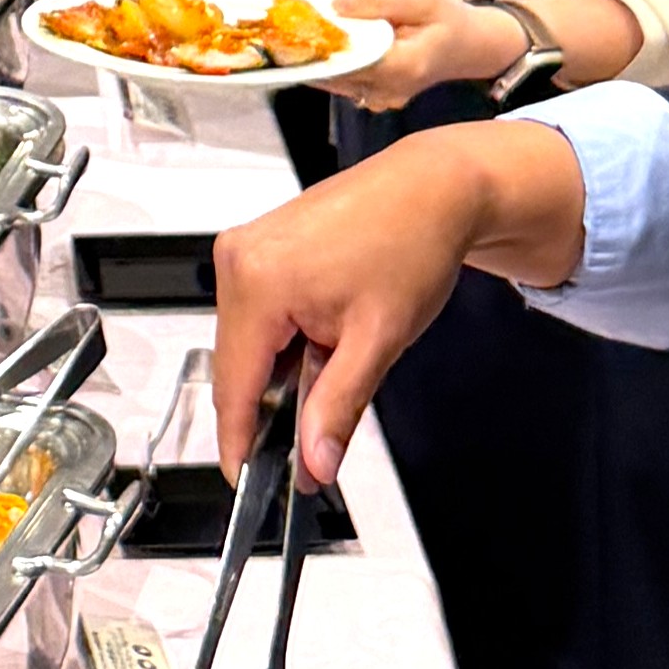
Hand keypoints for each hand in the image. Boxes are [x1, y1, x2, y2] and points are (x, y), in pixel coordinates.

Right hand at [214, 119, 583, 489]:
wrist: (434, 188)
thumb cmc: (411, 242)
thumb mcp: (378, 340)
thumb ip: (337, 408)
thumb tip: (315, 462)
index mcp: (256, 281)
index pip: (233, 385)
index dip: (240, 442)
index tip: (248, 481)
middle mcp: (237, 258)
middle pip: (237, 364)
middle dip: (271, 406)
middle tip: (315, 439)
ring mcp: (245, 247)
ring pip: (247, 340)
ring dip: (282, 370)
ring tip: (338, 363)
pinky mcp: (259, 244)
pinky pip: (257, 312)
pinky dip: (285, 340)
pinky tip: (325, 338)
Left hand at [317, 0, 523, 111]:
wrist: (469, 46)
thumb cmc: (448, 19)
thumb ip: (378, 0)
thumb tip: (336, 5)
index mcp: (403, 67)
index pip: (350, 60)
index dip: (322, 42)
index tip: (301, 21)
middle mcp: (387, 92)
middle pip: (336, 72)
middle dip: (314, 47)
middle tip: (293, 22)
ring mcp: (379, 100)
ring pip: (334, 79)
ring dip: (317, 55)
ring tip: (303, 28)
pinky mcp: (373, 97)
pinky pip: (341, 80)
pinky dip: (330, 61)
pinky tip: (323, 40)